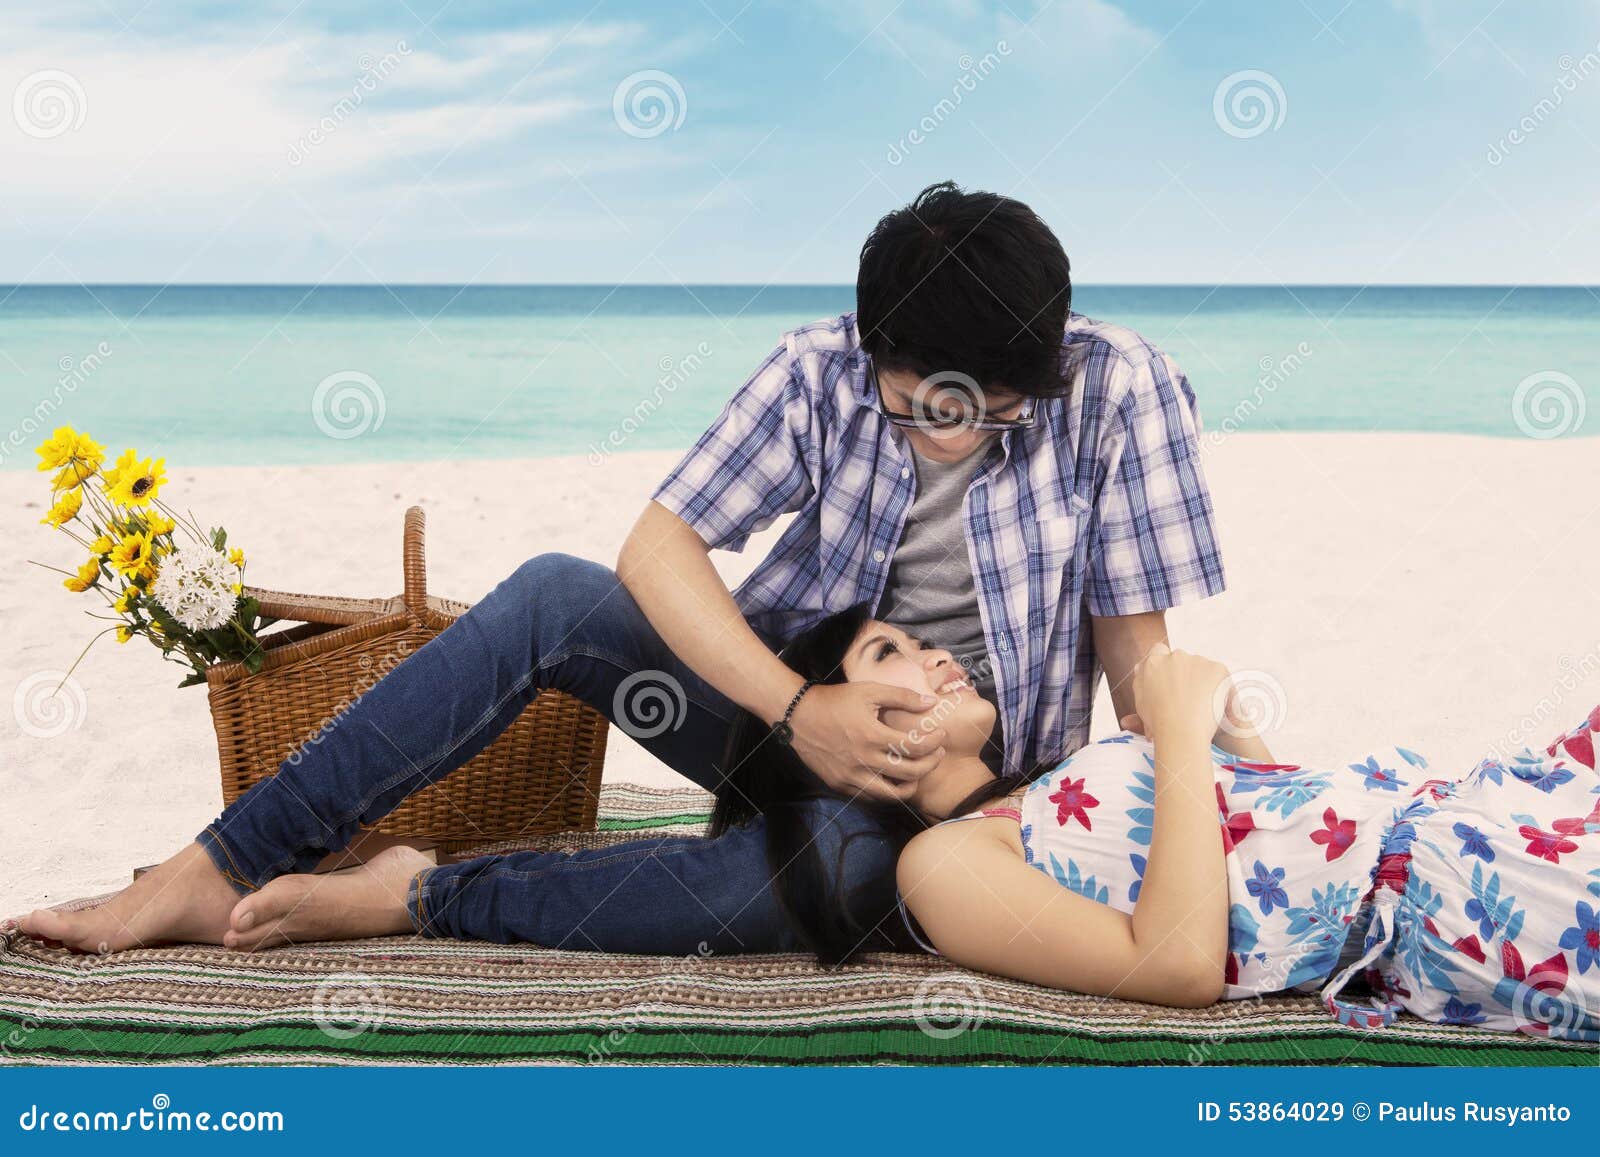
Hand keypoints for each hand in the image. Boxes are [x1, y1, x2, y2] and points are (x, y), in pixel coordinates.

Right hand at [787, 681, 947, 801]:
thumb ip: (902, 697)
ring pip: (891, 795)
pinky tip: (893, 778)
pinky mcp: (840, 785)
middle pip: (909, 774)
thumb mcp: (869, 691)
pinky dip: (887, 791)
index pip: (915, 747)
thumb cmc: (835, 700)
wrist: (797, 715)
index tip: (941, 736)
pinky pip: (870, 796)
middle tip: (937, 754)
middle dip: (930, 764)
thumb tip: (931, 703)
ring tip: (919, 773)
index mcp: (872, 736)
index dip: (934, 743)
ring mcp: (850, 777)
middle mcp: (863, 761)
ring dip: (911, 786)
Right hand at [1130, 643, 1229, 743]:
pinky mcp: (1217, 669)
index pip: (1159, 651)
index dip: (1166, 665)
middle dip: (1184, 674)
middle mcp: (1175, 656)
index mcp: (1154, 662)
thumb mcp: (1140, 700)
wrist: (1182, 732)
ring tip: (1200, 705)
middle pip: (1181, 659)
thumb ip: (1142, 680)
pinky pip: (1219, 675)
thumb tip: (1142, 667)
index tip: (1171, 678)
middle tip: (1187, 697)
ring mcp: (1197, 661)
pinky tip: (1214, 703)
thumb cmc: (1160, 722)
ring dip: (1201, 680)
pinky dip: (1219, 687)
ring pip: (1201, 667)